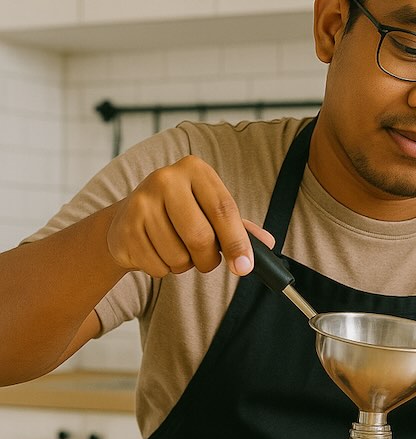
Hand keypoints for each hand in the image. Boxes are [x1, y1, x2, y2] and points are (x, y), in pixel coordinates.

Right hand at [106, 155, 273, 276]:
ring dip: (184, 265)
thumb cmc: (181, 214)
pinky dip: (163, 269)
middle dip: (209, 260)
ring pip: (178, 256)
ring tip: (177, 249)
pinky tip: (156, 250)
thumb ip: (239, 227)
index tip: (245, 267)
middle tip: (207, 261)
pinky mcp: (124, 227)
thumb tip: (267, 244)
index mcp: (195, 170)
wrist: (129, 217)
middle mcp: (166, 179)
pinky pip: (157, 265)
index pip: (223, 209)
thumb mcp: (211, 212)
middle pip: (200, 236)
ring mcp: (141, 202)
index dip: (237, 242)